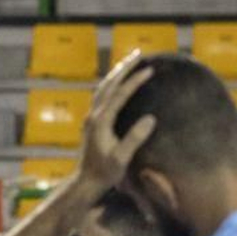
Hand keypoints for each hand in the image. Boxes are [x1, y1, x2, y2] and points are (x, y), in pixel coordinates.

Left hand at [76, 52, 157, 193]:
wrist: (85, 182)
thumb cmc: (105, 173)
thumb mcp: (121, 159)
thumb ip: (134, 139)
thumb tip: (150, 118)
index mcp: (101, 121)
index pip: (119, 94)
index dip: (134, 81)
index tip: (149, 70)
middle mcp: (94, 116)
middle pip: (108, 85)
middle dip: (123, 68)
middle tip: (139, 53)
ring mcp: (91, 118)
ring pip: (103, 89)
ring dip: (116, 74)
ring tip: (130, 62)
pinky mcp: (92, 123)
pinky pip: (101, 97)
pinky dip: (111, 85)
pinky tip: (118, 84)